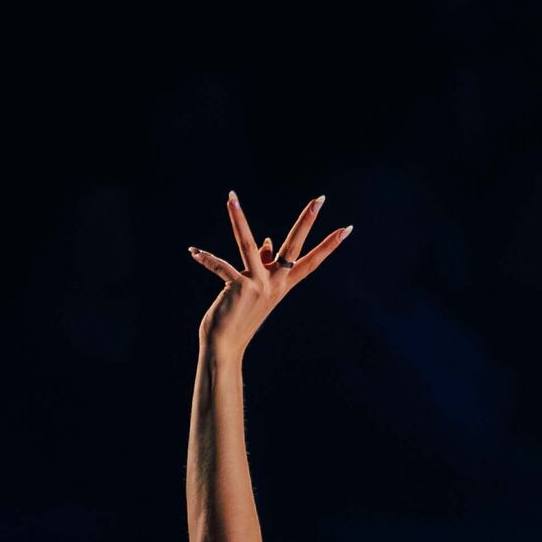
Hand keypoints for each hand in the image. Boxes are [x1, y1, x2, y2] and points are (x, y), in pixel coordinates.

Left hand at [189, 189, 350, 351]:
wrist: (225, 344)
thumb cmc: (239, 314)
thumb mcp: (255, 288)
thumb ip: (262, 263)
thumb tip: (264, 240)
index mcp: (283, 284)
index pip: (312, 260)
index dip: (330, 244)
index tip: (348, 228)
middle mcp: (275, 283)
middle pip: (294, 246)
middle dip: (307, 221)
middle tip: (320, 198)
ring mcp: (258, 285)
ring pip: (248, 244)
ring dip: (237, 218)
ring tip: (230, 197)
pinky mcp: (239, 287)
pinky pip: (221, 266)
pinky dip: (206, 259)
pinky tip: (194, 253)